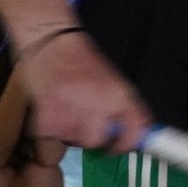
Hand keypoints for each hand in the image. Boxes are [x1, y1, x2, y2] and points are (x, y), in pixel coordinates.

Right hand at [21, 31, 151, 152]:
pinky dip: (50, 126)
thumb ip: (126, 108)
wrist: (52, 41)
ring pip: (73, 140)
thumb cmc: (81, 62)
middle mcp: (97, 104)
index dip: (128, 143)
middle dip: (90, 134)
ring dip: (69, 129)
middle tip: (84, 119)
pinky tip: (53, 105)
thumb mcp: (113, 80)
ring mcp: (70, 111)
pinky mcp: (46, 116)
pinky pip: (50, 136)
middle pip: (97, 141)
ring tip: (67, 106)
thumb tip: (141, 132)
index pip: (134, 131)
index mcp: (118, 95)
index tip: (121, 145)